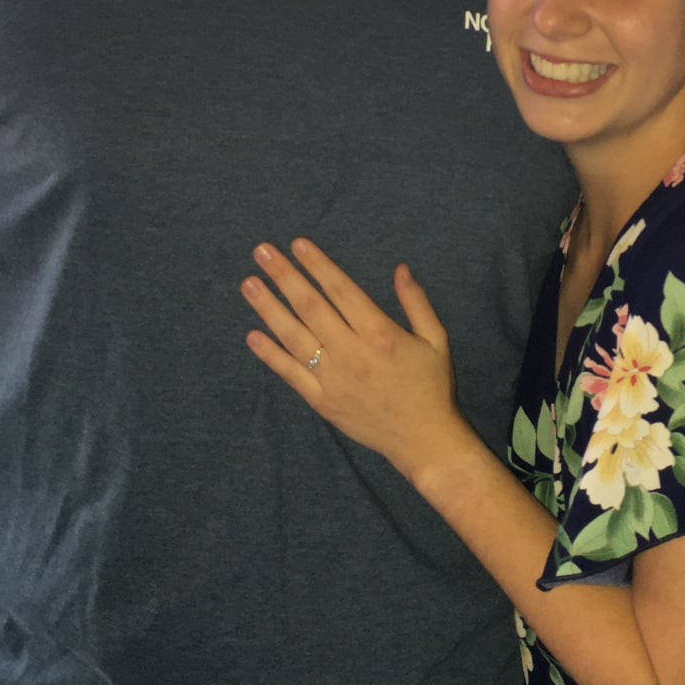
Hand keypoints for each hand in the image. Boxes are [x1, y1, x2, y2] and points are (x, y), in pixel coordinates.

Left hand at [242, 240, 471, 484]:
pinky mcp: (322, 401)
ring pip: (295, 337)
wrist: (424, 440)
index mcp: (380, 334)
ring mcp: (333, 379)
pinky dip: (270, 355)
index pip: (342, 290)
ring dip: (269, 309)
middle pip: (311, 307)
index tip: (298, 244)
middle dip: (285, 276)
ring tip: (249, 284)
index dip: (318, 265)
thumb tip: (400, 268)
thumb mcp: (436, 339)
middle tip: (262, 252)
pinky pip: (291, 374)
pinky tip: (252, 335)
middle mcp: (352, 352)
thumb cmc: (432, 387)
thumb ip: (416, 302)